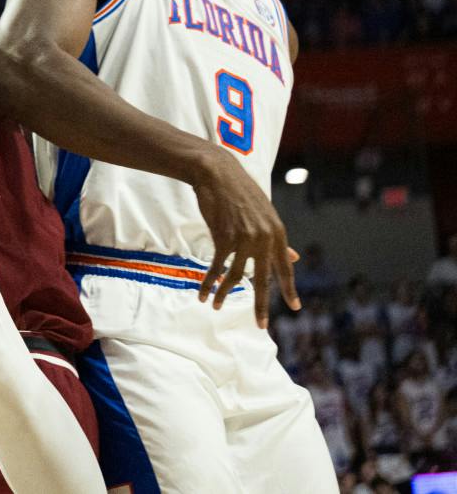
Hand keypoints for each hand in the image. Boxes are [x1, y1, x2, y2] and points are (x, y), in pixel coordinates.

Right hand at [190, 145, 299, 325]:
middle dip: (261, 305)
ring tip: (216, 307)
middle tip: (261, 325)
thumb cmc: (241, 193)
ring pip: (235, 276)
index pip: (285, 268)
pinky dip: (209, 282)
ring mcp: (243, 239)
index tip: (295, 307)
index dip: (290, 289)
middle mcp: (263, 239)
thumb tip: (294, 259)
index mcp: (277, 233)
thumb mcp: (265, 215)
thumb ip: (277, 239)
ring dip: (224, 294)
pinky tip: (204, 293)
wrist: (217, 174)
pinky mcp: (223, 237)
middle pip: (263, 280)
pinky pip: (216, 267)